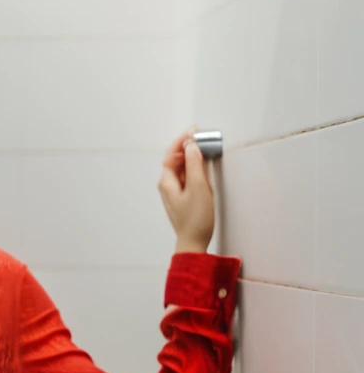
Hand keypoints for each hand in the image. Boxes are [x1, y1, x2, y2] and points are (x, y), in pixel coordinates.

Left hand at [158, 126, 214, 251]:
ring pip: (182, 168)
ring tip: (205, 149)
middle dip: (188, 147)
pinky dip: (195, 168)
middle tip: (203, 138)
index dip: (182, 140)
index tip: (194, 130)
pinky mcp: (182, 197)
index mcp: (167, 181)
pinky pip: (187, 177)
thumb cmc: (196, 218)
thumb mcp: (198, 187)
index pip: (172, 153)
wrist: (194, 241)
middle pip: (176, 159)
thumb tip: (191, 146)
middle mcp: (167, 185)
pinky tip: (203, 167)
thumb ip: (194, 164)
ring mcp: (174, 192)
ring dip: (193, 157)